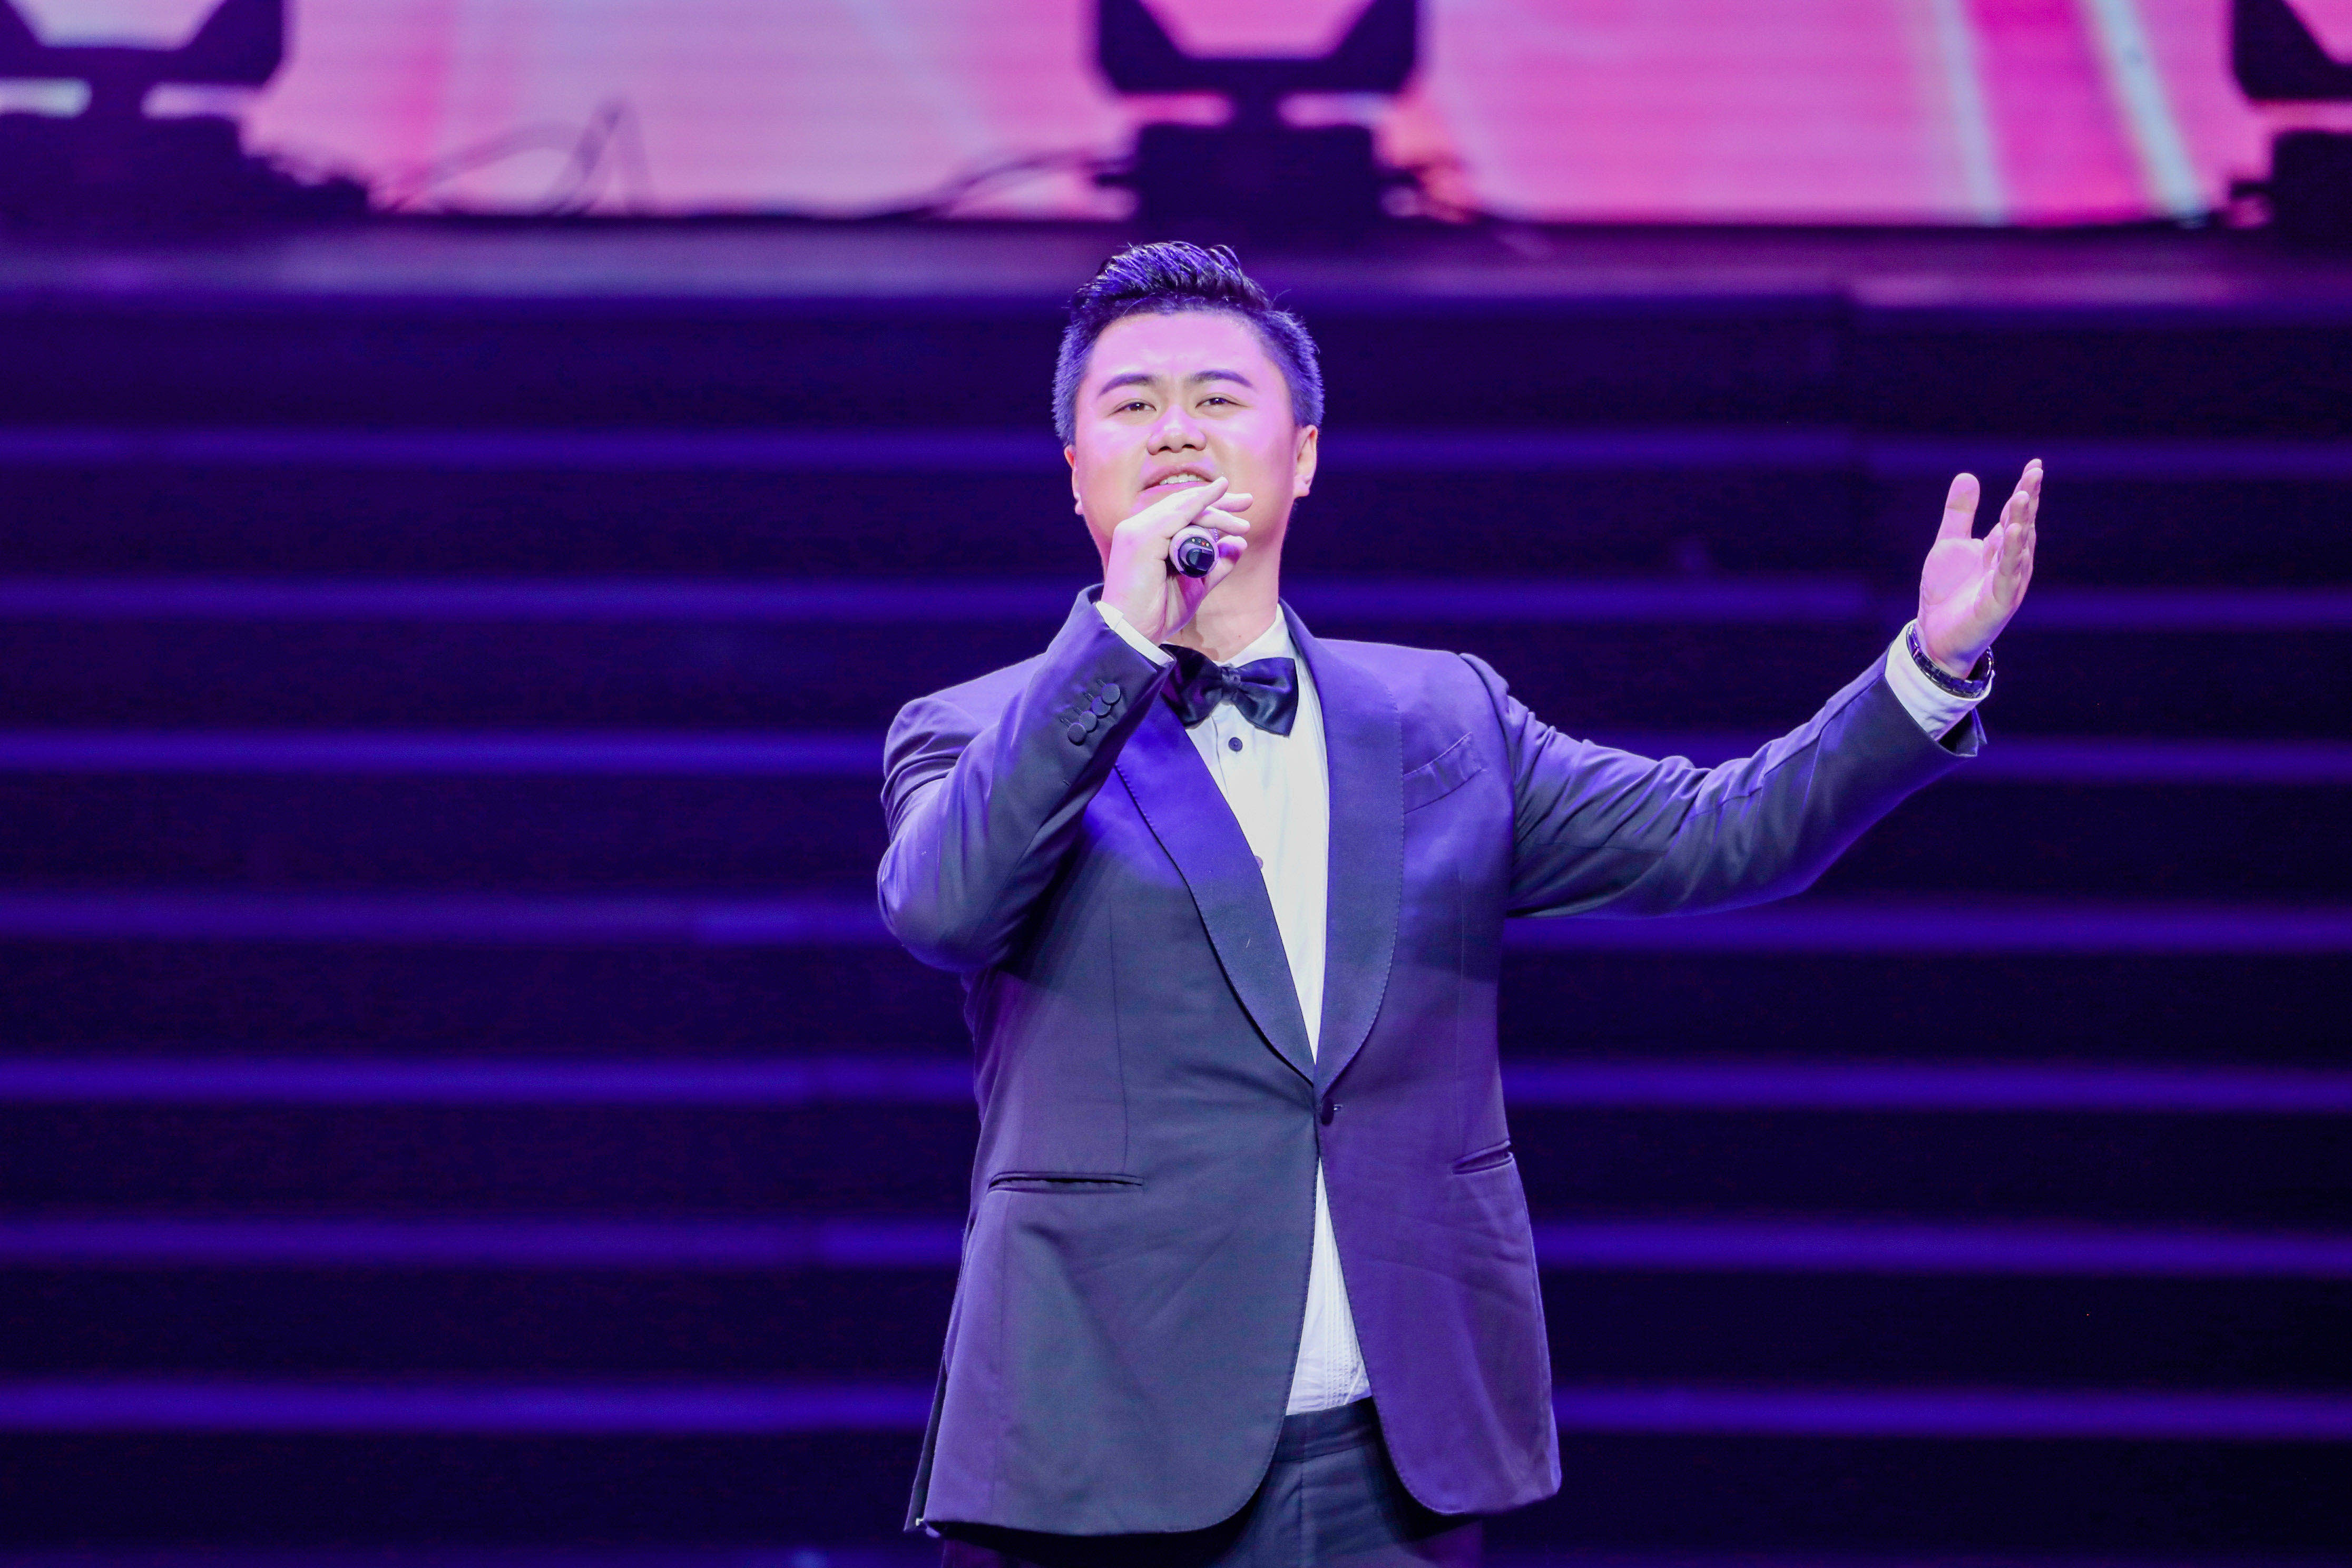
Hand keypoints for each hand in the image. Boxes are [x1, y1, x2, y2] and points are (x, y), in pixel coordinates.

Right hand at [1101, 476, 1253, 643]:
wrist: (1133, 634)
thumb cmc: (1159, 612)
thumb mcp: (1196, 585)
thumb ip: (1216, 564)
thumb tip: (1240, 542)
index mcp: (1147, 537)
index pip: (1181, 512)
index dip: (1210, 506)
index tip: (1239, 510)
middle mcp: (1138, 528)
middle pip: (1183, 505)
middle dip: (1218, 501)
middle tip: (1248, 501)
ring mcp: (1137, 531)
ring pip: (1183, 509)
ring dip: (1216, 510)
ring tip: (1243, 523)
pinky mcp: (1141, 538)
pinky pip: (1176, 515)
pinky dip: (1199, 503)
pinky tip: (1218, 494)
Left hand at [1916, 460, 2039, 677]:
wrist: (1935, 634)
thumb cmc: (1947, 591)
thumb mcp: (1949, 545)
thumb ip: (1959, 514)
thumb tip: (1968, 475)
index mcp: (2000, 548)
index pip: (2015, 515)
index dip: (2025, 491)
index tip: (2034, 466)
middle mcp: (2010, 563)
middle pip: (2023, 526)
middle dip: (2028, 501)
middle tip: (2034, 473)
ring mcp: (2007, 583)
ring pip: (2019, 549)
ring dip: (2022, 522)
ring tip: (2023, 497)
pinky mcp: (1999, 603)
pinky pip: (2008, 575)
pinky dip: (2013, 554)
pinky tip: (2015, 533)